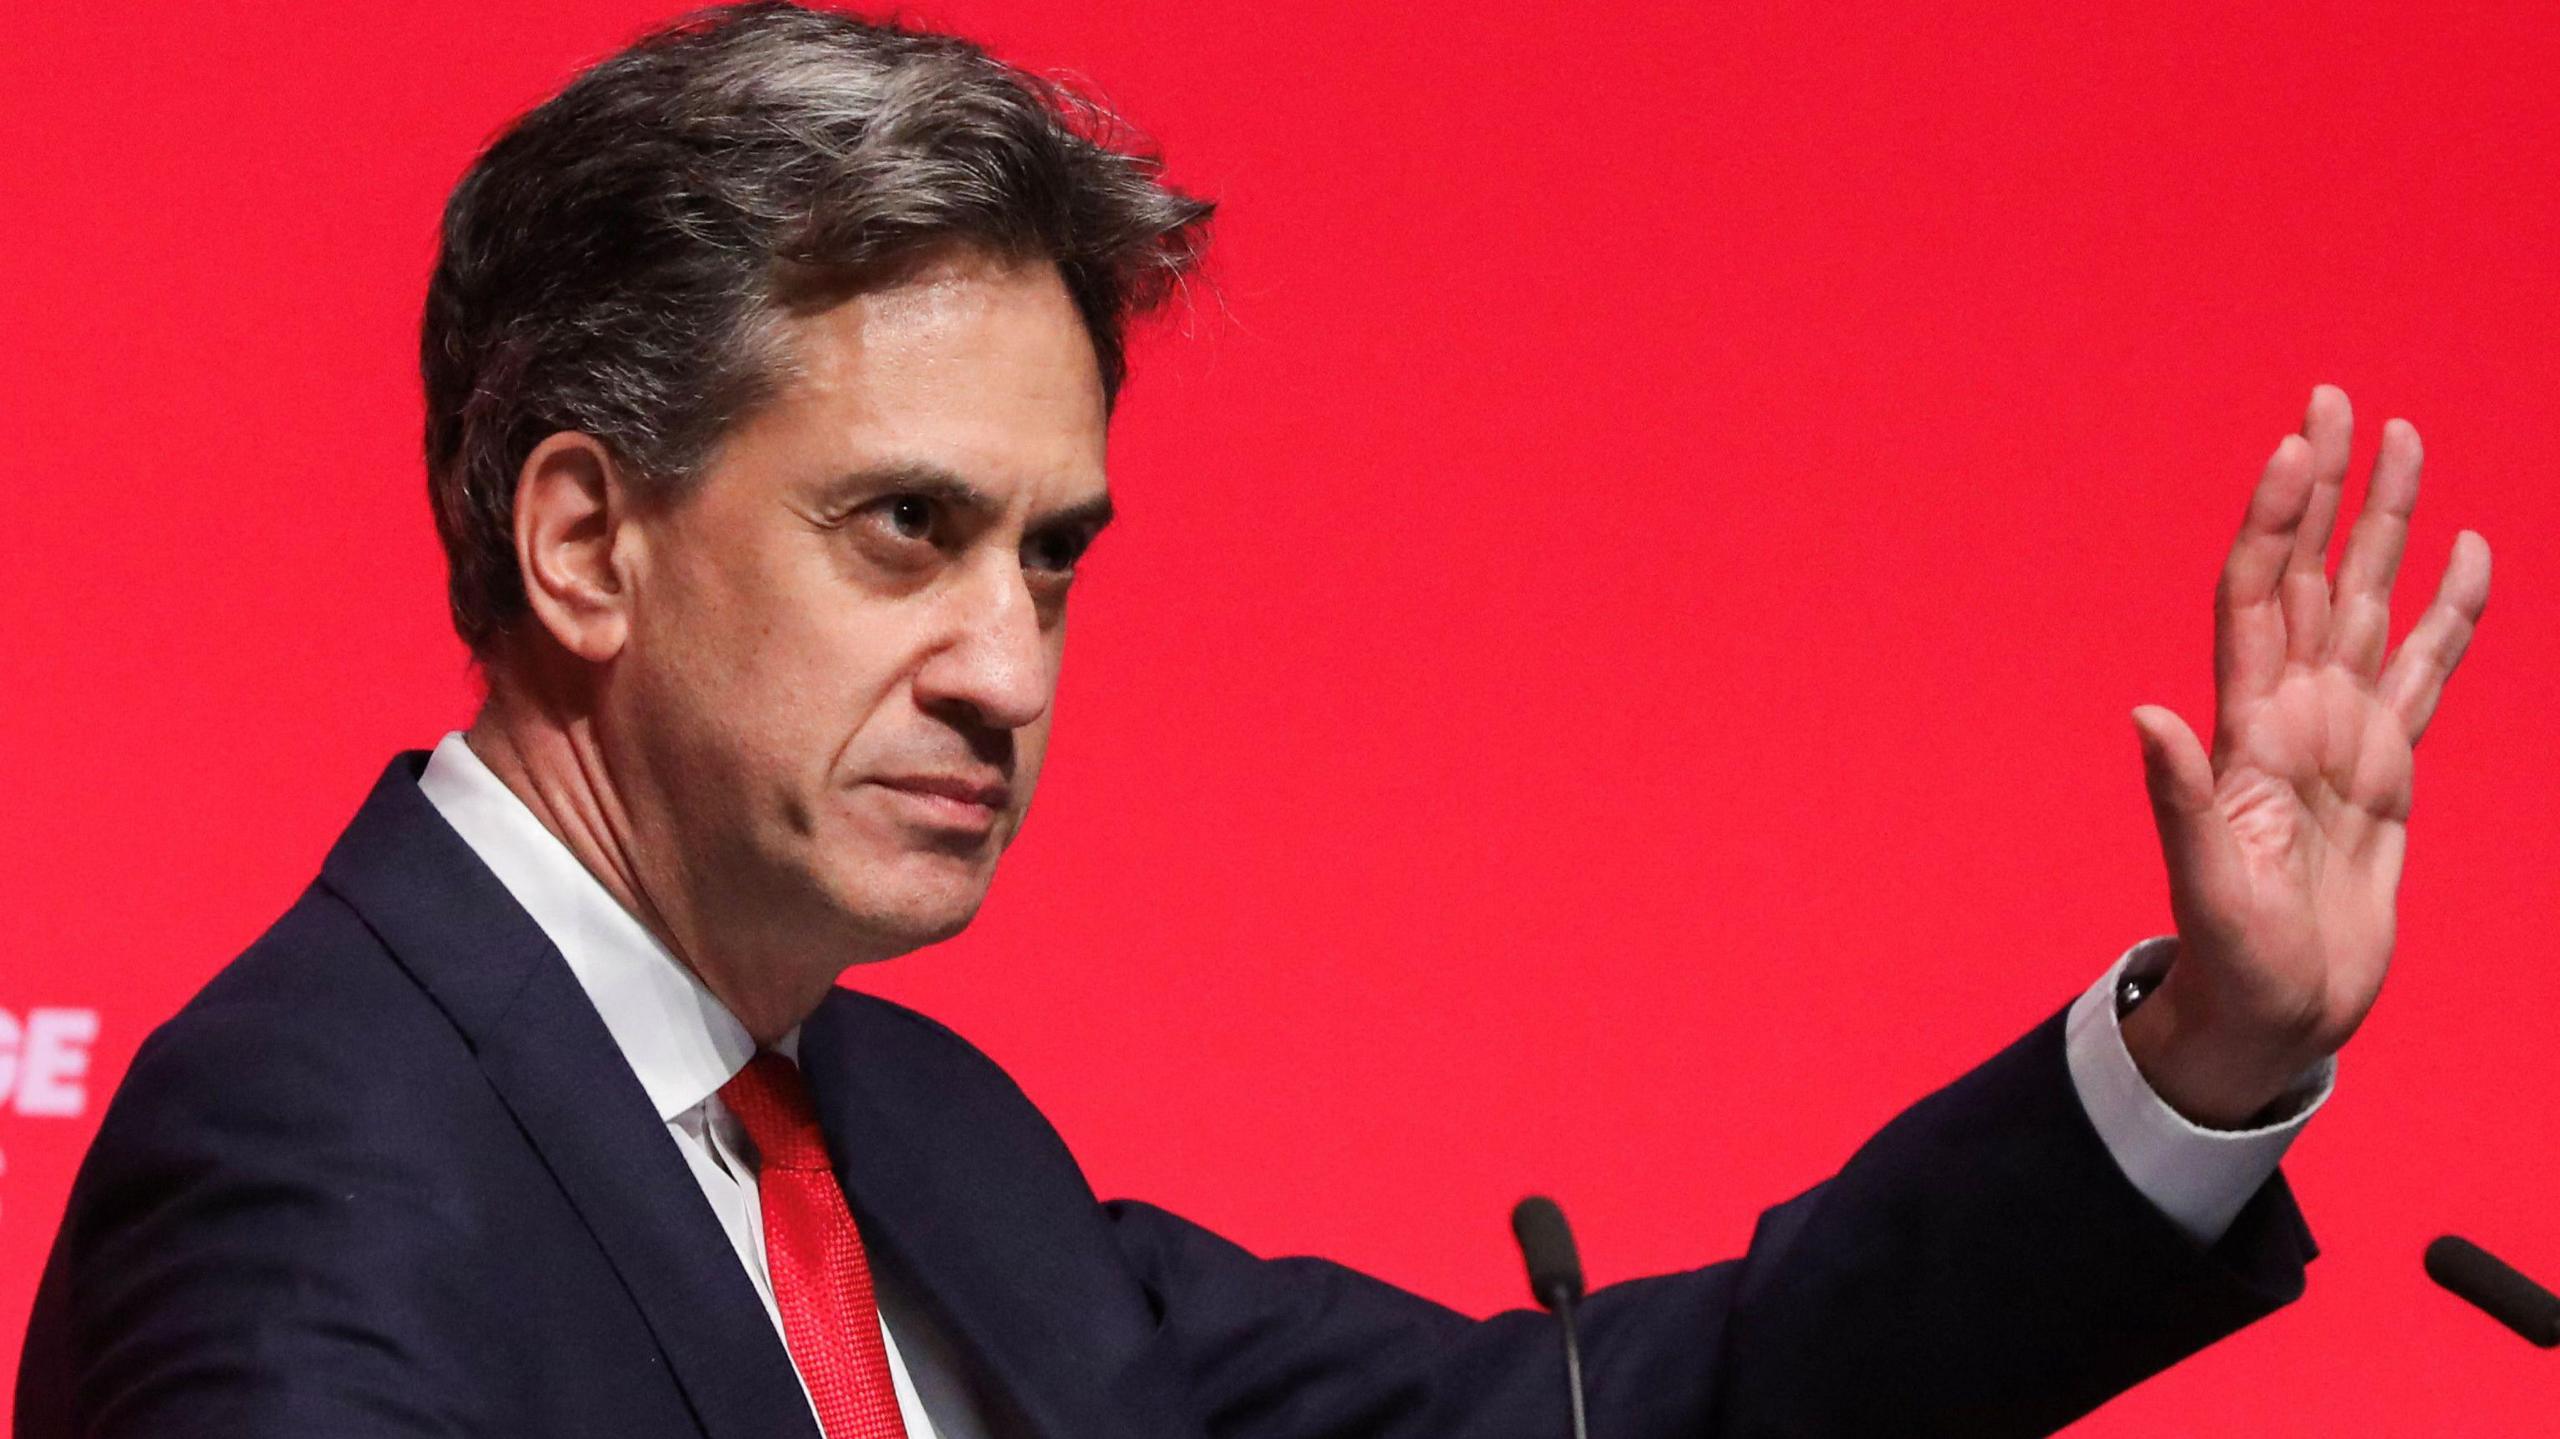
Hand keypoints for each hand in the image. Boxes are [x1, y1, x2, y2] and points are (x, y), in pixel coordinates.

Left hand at [2121, 386, 2490, 1127]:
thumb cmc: (2235, 959)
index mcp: (2249, 729)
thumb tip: (2143, 718)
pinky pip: (2424, 670)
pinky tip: (2469, 555)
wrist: (2275, 1012)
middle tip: (2338, 397)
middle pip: (2314, 573)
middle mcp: (2293, 713)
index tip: (2297, 443)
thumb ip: (2180, 800)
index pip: (2259, 595)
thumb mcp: (2206, 883)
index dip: (2276, 519)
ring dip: (2386, 526)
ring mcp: (2342, 734)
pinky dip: (2449, 612)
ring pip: (2369, 603)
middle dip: (2327, 488)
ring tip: (2407, 442)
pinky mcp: (2386, 768)